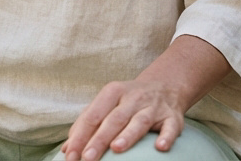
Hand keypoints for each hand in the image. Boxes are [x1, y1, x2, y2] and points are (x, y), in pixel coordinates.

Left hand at [61, 79, 185, 160]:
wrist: (165, 86)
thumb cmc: (128, 101)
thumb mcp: (107, 105)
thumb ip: (87, 124)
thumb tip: (68, 149)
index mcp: (112, 93)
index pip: (92, 115)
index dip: (80, 136)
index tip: (71, 155)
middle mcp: (132, 98)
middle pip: (113, 119)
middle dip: (99, 139)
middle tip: (87, 158)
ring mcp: (153, 106)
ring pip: (139, 121)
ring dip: (128, 135)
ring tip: (117, 149)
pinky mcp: (172, 117)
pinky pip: (171, 127)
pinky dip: (166, 136)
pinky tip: (160, 147)